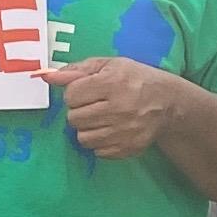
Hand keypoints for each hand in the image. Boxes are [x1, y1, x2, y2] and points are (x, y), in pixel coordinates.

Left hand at [53, 55, 185, 162]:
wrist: (168, 102)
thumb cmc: (135, 79)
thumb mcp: (109, 65)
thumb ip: (77, 70)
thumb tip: (48, 77)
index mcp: (113, 83)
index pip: (72, 95)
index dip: (75, 92)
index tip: (86, 91)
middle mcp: (119, 108)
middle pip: (74, 118)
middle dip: (79, 111)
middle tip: (93, 105)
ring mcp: (125, 132)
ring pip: (83, 138)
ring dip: (87, 128)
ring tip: (100, 118)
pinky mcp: (128, 148)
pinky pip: (97, 151)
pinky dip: (99, 142)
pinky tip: (110, 130)